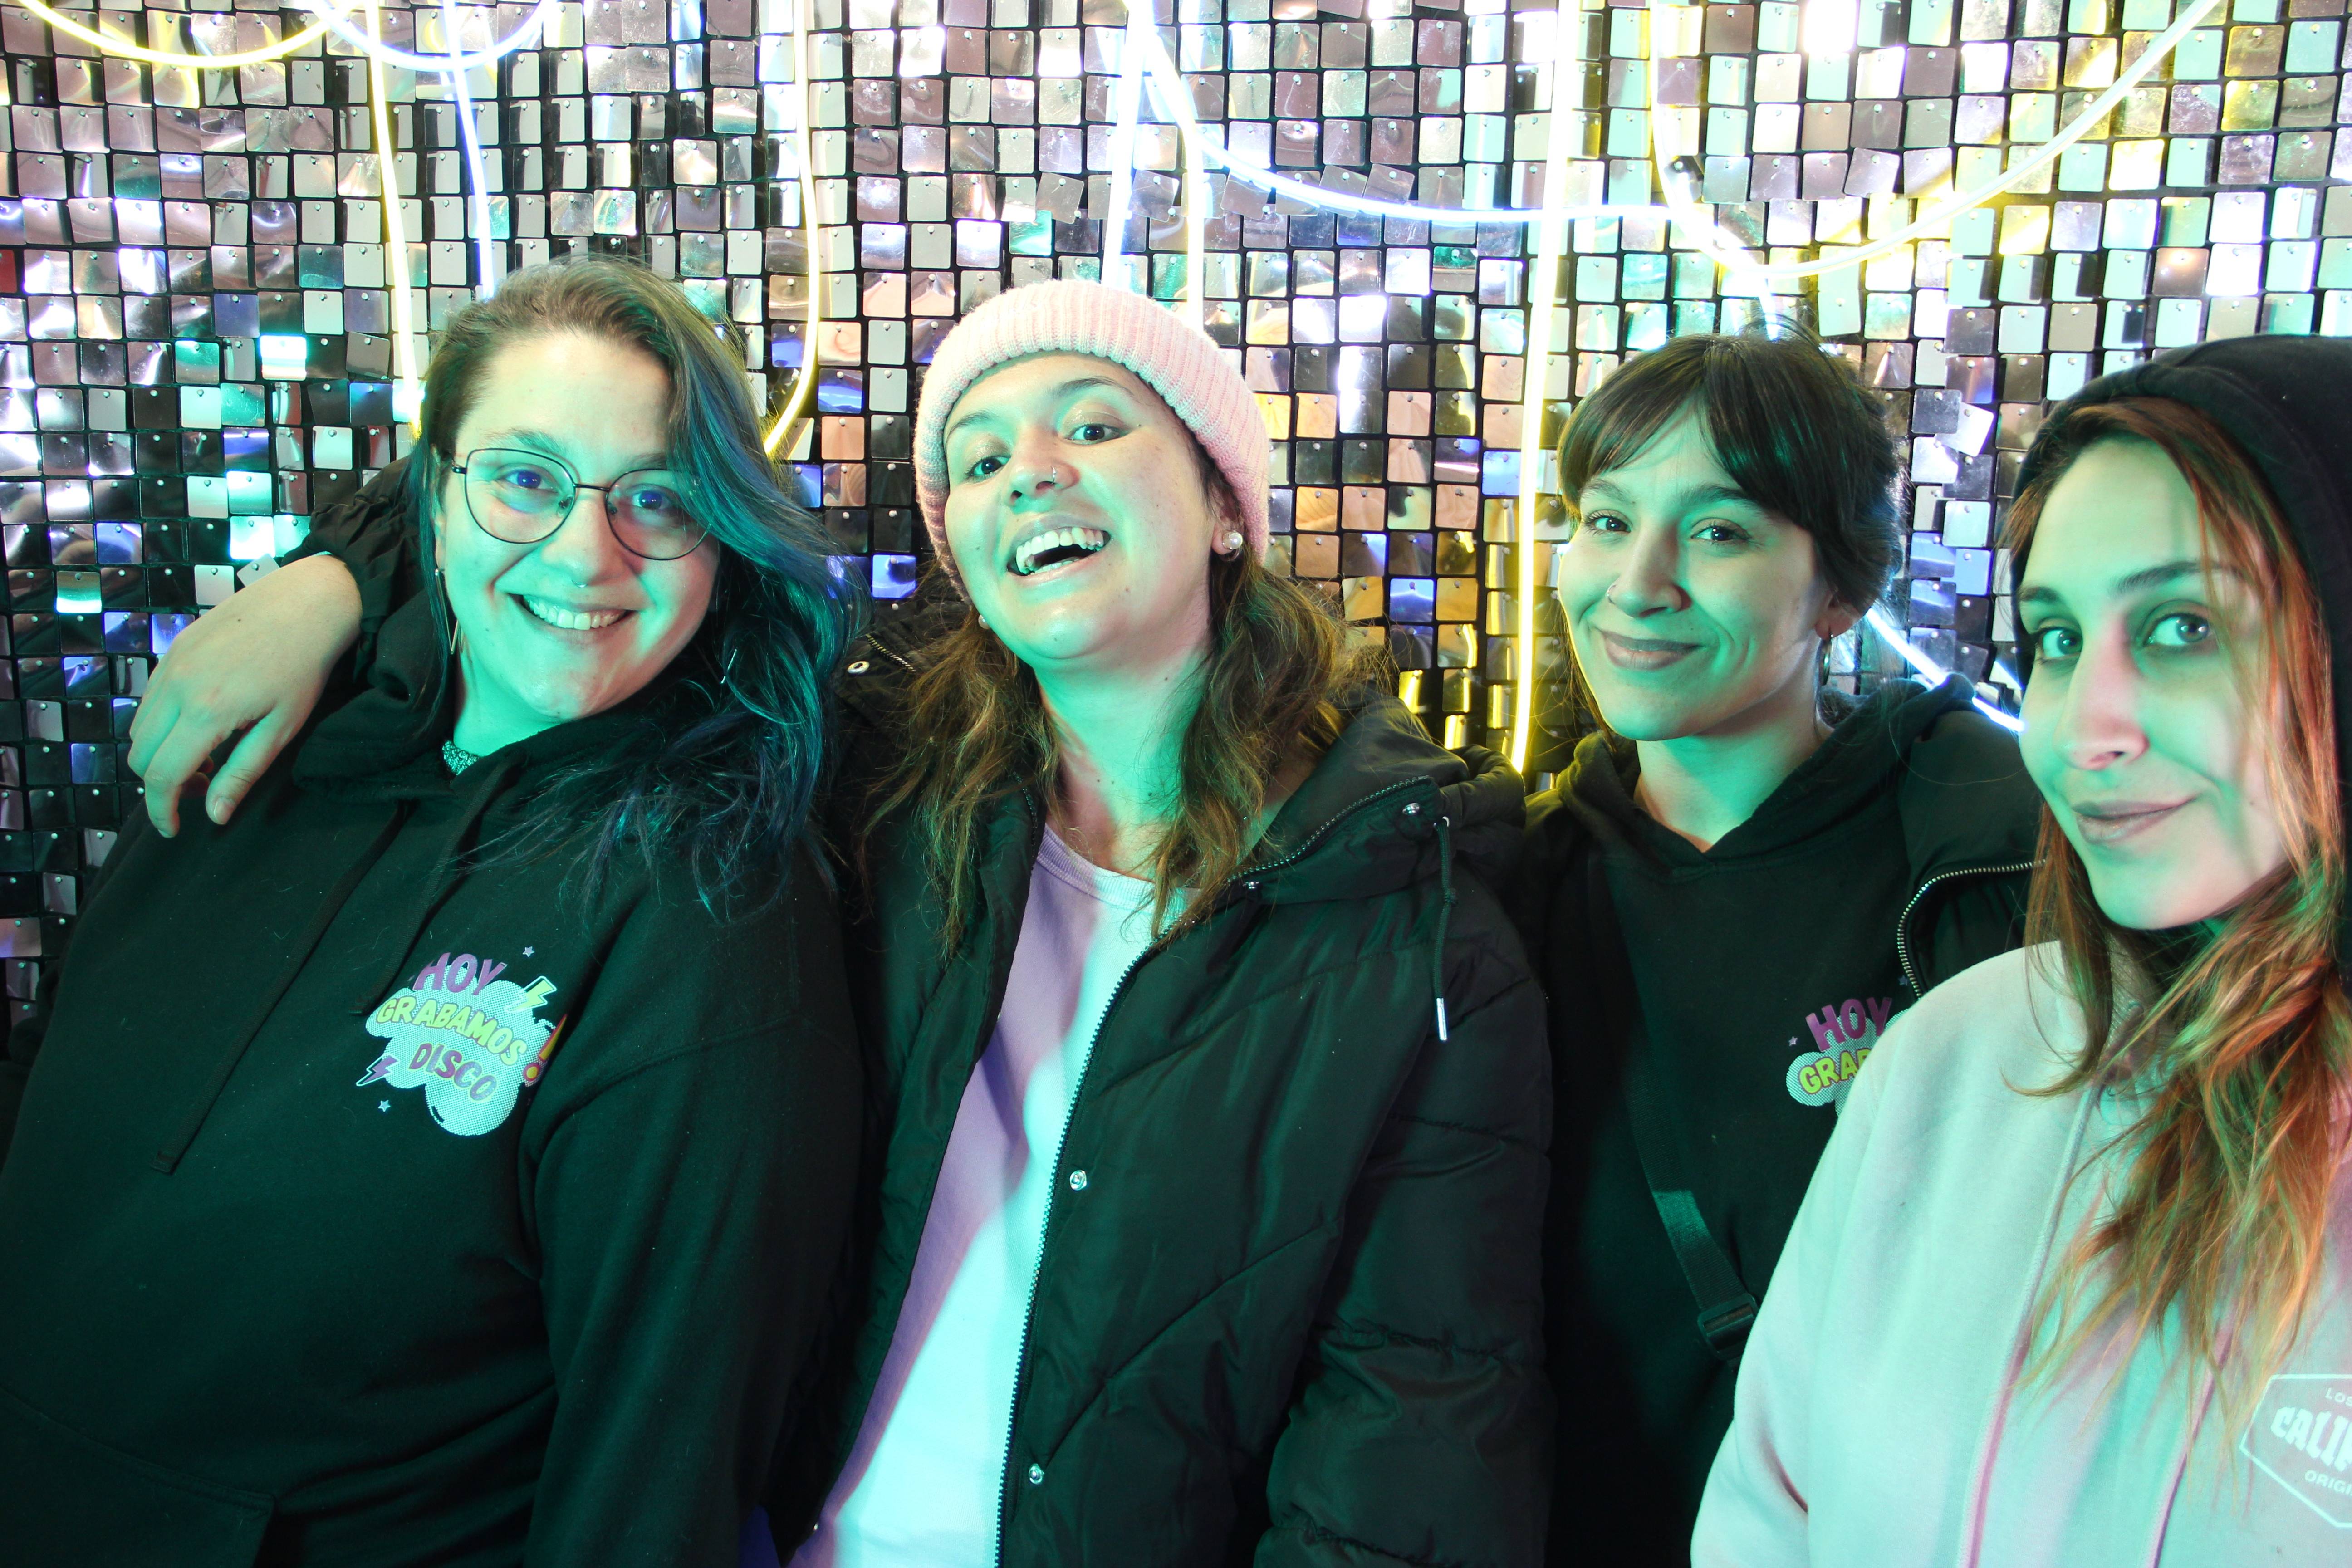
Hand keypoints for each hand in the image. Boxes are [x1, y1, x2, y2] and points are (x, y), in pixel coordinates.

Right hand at [127, 554, 362, 835]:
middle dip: (162, 783)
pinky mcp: (173, 650)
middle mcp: (176, 686)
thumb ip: (242, 774)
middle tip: (204, 786)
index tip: (172, 829)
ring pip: (139, 728)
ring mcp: (170, 664)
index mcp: (206, 711)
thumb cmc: (303, 668)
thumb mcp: (281, 729)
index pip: (162, 775)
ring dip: (161, 753)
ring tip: (209, 756)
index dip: (160, 810)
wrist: (305, 603)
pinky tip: (203, 724)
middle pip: (140, 755)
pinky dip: (163, 724)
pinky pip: (150, 699)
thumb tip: (213, 816)